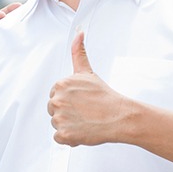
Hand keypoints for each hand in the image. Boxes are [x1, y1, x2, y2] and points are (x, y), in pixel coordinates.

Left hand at [47, 31, 127, 145]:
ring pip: (56, 124)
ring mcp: (59, 118)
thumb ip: (78, 52)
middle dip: (67, 112)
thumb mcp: (88, 72)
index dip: (69, 100)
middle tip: (84, 112)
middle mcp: (56, 100)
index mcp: (60, 84)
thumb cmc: (104, 96)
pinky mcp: (63, 134)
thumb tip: (78, 33)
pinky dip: (70, 138)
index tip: (82, 101)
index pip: (55, 95)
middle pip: (53, 110)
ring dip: (68, 125)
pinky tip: (82, 130)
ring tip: (85, 121)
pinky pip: (59, 138)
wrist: (118, 116)